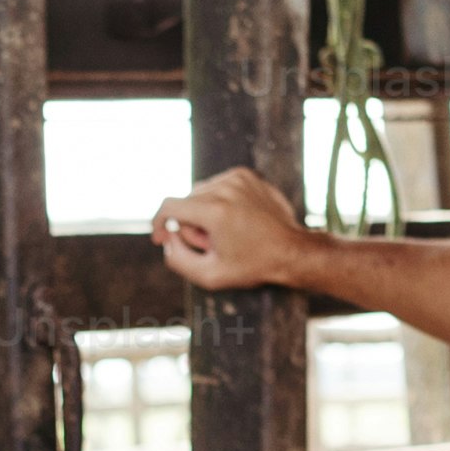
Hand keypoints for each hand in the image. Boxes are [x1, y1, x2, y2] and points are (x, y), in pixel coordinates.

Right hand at [151, 164, 318, 294]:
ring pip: (199, 192)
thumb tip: (166, 239)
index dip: (157, 223)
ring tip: (224, 232)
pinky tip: (233, 218)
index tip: (160, 238)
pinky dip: (217, 201)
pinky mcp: (246, 174)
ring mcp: (237, 178)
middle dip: (189, 225)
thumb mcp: (210, 276)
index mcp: (215, 211)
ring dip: (203, 212)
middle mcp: (225, 188)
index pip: (169, 206)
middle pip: (185, 202)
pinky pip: (216, 185)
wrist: (292, 251)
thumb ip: (178, 259)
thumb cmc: (252, 266)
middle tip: (210, 245)